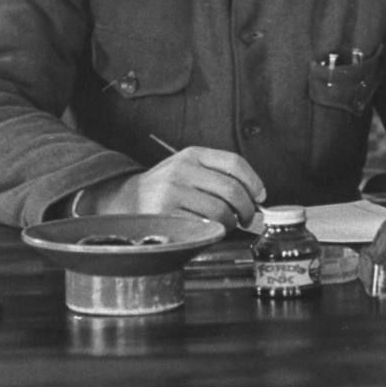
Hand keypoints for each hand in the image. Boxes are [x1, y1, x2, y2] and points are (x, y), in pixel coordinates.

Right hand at [79, 147, 266, 228]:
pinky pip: (203, 225)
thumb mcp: (188, 170)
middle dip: (247, 208)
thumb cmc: (166, 189)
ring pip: (220, 210)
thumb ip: (217, 176)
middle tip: (248, 218)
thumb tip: (255, 198)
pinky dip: (214, 231)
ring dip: (230, 223)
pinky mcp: (166, 213)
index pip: (234, 162)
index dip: (254, 181)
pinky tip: (209, 230)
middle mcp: (182, 169)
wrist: (125, 201)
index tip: (260, 196)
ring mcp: (173, 191)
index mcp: (192, 155)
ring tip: (226, 225)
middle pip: (231, 188)